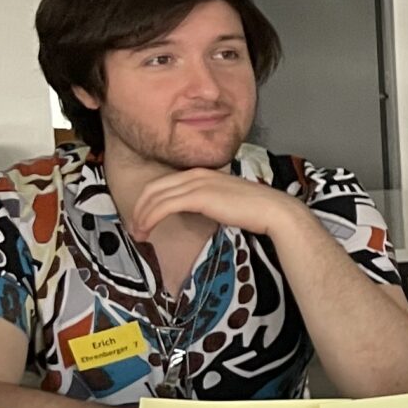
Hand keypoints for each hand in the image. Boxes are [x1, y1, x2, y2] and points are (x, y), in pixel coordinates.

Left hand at [124, 170, 308, 244]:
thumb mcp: (224, 200)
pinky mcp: (197, 196)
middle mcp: (195, 174)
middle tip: (135, 228)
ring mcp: (196, 184)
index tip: (145, 220)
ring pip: (155, 197)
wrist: (272, 210)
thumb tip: (195, 211)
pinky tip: (147, 230)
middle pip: (153, 188)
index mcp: (201, 173)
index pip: (163, 183)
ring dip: (141, 217)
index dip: (148, 201)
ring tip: (138, 234)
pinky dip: (150, 218)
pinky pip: (163, 206)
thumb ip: (207, 200)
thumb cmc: (254, 210)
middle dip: (139, 209)